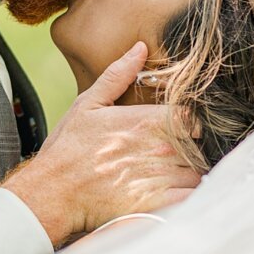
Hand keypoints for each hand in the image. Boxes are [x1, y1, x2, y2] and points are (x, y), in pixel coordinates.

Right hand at [0, 41, 201, 248]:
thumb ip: (117, 76)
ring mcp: (161, 177)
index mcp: (147, 120)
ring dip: (192, 172)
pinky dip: (192, 196)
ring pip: (198, 171)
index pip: (193, 116)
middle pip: (200, 144)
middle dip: (194, 148)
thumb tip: (140, 48)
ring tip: (175, 175)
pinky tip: (178, 194)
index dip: (191, 122)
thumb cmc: (68, 149)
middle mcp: (160, 147)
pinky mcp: (158, 205)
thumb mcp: (87, 104)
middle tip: (179, 153)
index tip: (182, 129)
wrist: (53, 193)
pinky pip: (192, 198)